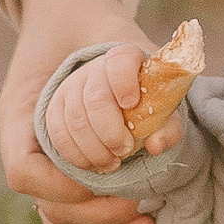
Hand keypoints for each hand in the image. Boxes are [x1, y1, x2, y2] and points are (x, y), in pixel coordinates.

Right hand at [0, 0, 158, 223]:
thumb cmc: (92, 19)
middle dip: (94, 217)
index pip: (24, 170)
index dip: (62, 186)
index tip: (106, 179)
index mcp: (22, 111)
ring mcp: (44, 158)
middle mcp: (26, 141)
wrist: (73, 9)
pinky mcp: (66, 168)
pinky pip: (73, 216)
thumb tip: (149, 114)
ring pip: (58, 218)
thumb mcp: (113, 30)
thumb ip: (132, 65)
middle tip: (143, 212)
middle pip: (45, 204)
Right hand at [44, 46, 189, 175]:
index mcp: (126, 59)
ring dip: (94, 149)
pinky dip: (76, 154)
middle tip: (125, 150)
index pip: (120, 60)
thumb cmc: (146, 105)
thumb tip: (155, 146)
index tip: (131, 104)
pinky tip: (92, 164)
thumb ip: (167, 128)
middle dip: (110, 132)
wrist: (122, 98)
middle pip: (95, 97)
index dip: (123, 81)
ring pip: (75, 119)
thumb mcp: (164, 113)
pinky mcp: (56, 107)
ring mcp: (71, 87)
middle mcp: (94, 69)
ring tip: (112, 163)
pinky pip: (58, 133)